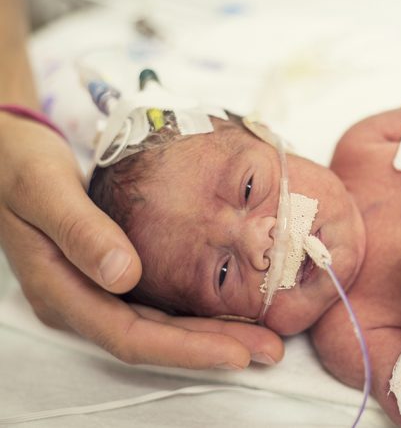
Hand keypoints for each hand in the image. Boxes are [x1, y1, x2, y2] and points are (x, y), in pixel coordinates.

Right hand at [0, 113, 283, 368]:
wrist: (7, 155)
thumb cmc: (19, 165)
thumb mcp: (42, 188)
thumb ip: (79, 230)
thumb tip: (123, 275)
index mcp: (61, 290)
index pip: (128, 335)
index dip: (185, 349)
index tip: (236, 352)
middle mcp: (82, 301)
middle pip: (154, 340)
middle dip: (212, 348)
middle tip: (269, 349)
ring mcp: (98, 291)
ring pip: (160, 326)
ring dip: (211, 335)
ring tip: (263, 337)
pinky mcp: (112, 277)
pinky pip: (159, 304)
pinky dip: (196, 311)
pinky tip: (231, 307)